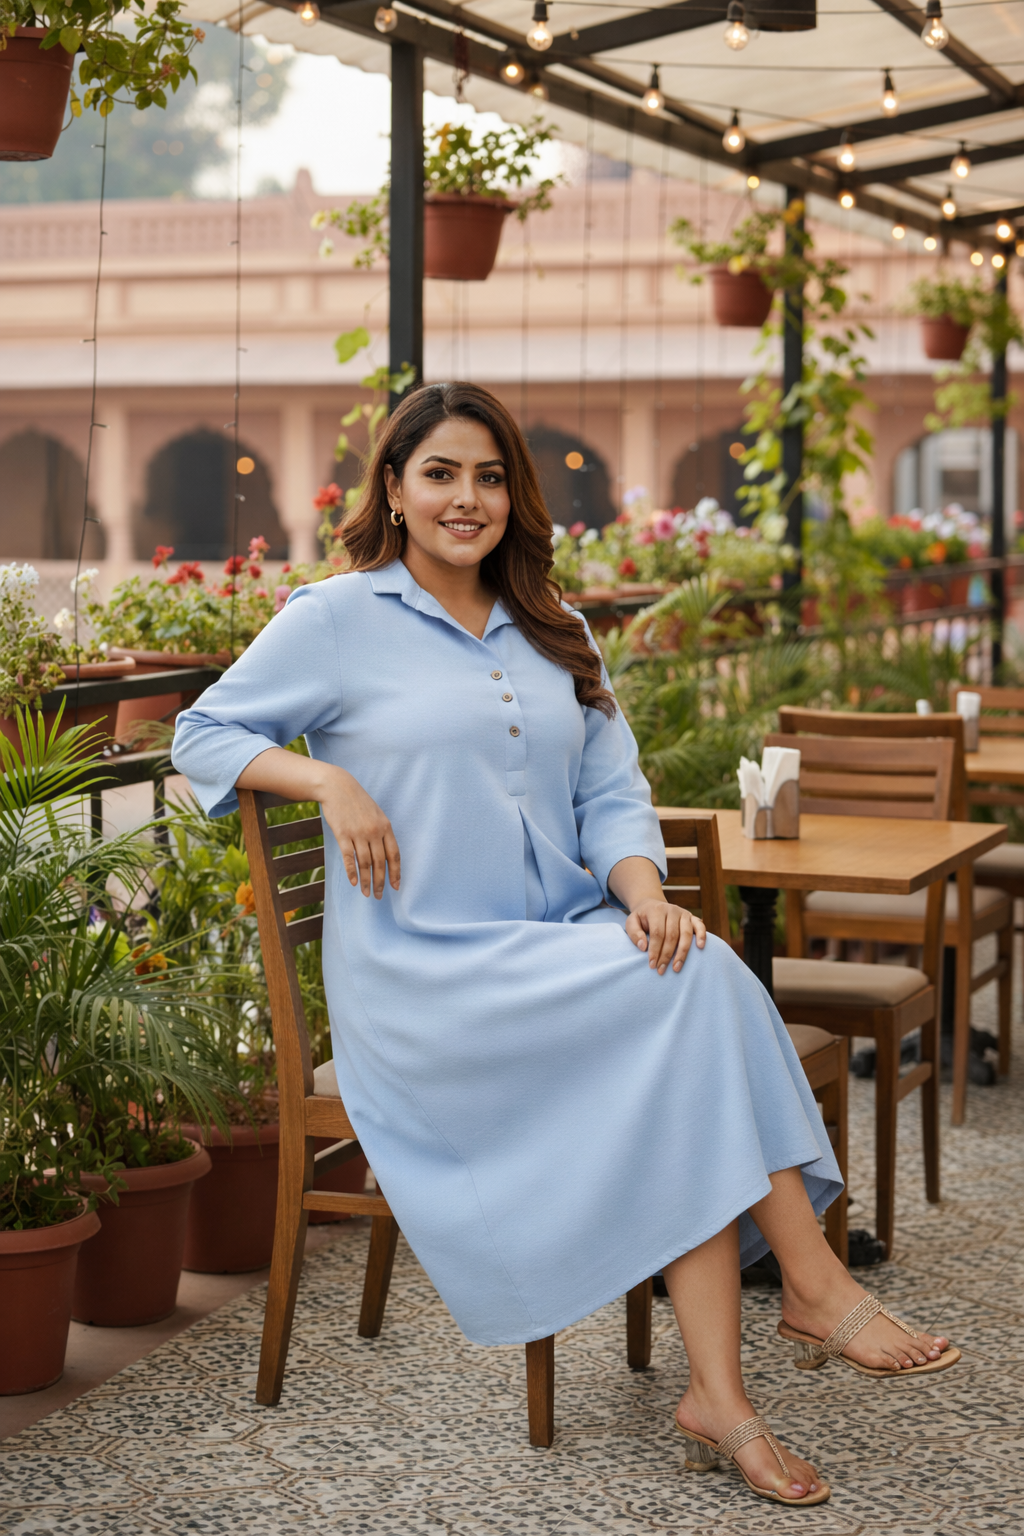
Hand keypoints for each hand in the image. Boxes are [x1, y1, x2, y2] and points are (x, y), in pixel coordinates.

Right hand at [318, 765, 400, 899]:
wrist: (337, 787)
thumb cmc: (357, 802)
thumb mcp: (376, 814)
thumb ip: (382, 832)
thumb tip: (385, 855)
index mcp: (385, 827)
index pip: (394, 855)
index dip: (396, 872)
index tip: (396, 887)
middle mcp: (374, 831)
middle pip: (380, 862)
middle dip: (381, 881)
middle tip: (379, 895)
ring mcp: (358, 833)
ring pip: (365, 863)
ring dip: (366, 880)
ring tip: (366, 893)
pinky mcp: (342, 834)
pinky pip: (349, 857)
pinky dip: (351, 872)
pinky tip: (353, 882)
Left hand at [625, 900, 705, 974]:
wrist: (652, 905)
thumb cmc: (642, 918)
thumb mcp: (631, 922)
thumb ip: (634, 933)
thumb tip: (643, 947)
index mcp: (656, 910)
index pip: (657, 933)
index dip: (655, 950)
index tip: (652, 965)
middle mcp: (672, 910)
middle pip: (672, 936)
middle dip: (666, 955)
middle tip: (661, 970)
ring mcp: (683, 913)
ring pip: (686, 933)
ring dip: (682, 953)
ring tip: (676, 968)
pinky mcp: (692, 917)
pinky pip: (700, 925)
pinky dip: (702, 935)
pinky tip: (700, 947)